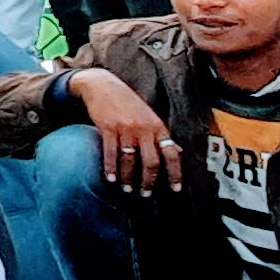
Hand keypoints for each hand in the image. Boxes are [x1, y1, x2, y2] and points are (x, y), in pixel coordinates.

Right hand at [71, 68, 180, 191]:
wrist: (102, 85)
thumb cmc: (127, 102)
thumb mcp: (149, 116)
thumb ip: (161, 135)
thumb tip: (177, 151)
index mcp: (157, 126)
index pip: (172, 153)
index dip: (175, 173)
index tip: (175, 188)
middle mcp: (144, 128)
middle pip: (151, 162)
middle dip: (149, 182)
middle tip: (146, 193)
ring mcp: (126, 128)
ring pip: (130, 161)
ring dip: (128, 178)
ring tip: (127, 188)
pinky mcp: (108, 128)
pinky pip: (111, 154)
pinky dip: (111, 169)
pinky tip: (110, 178)